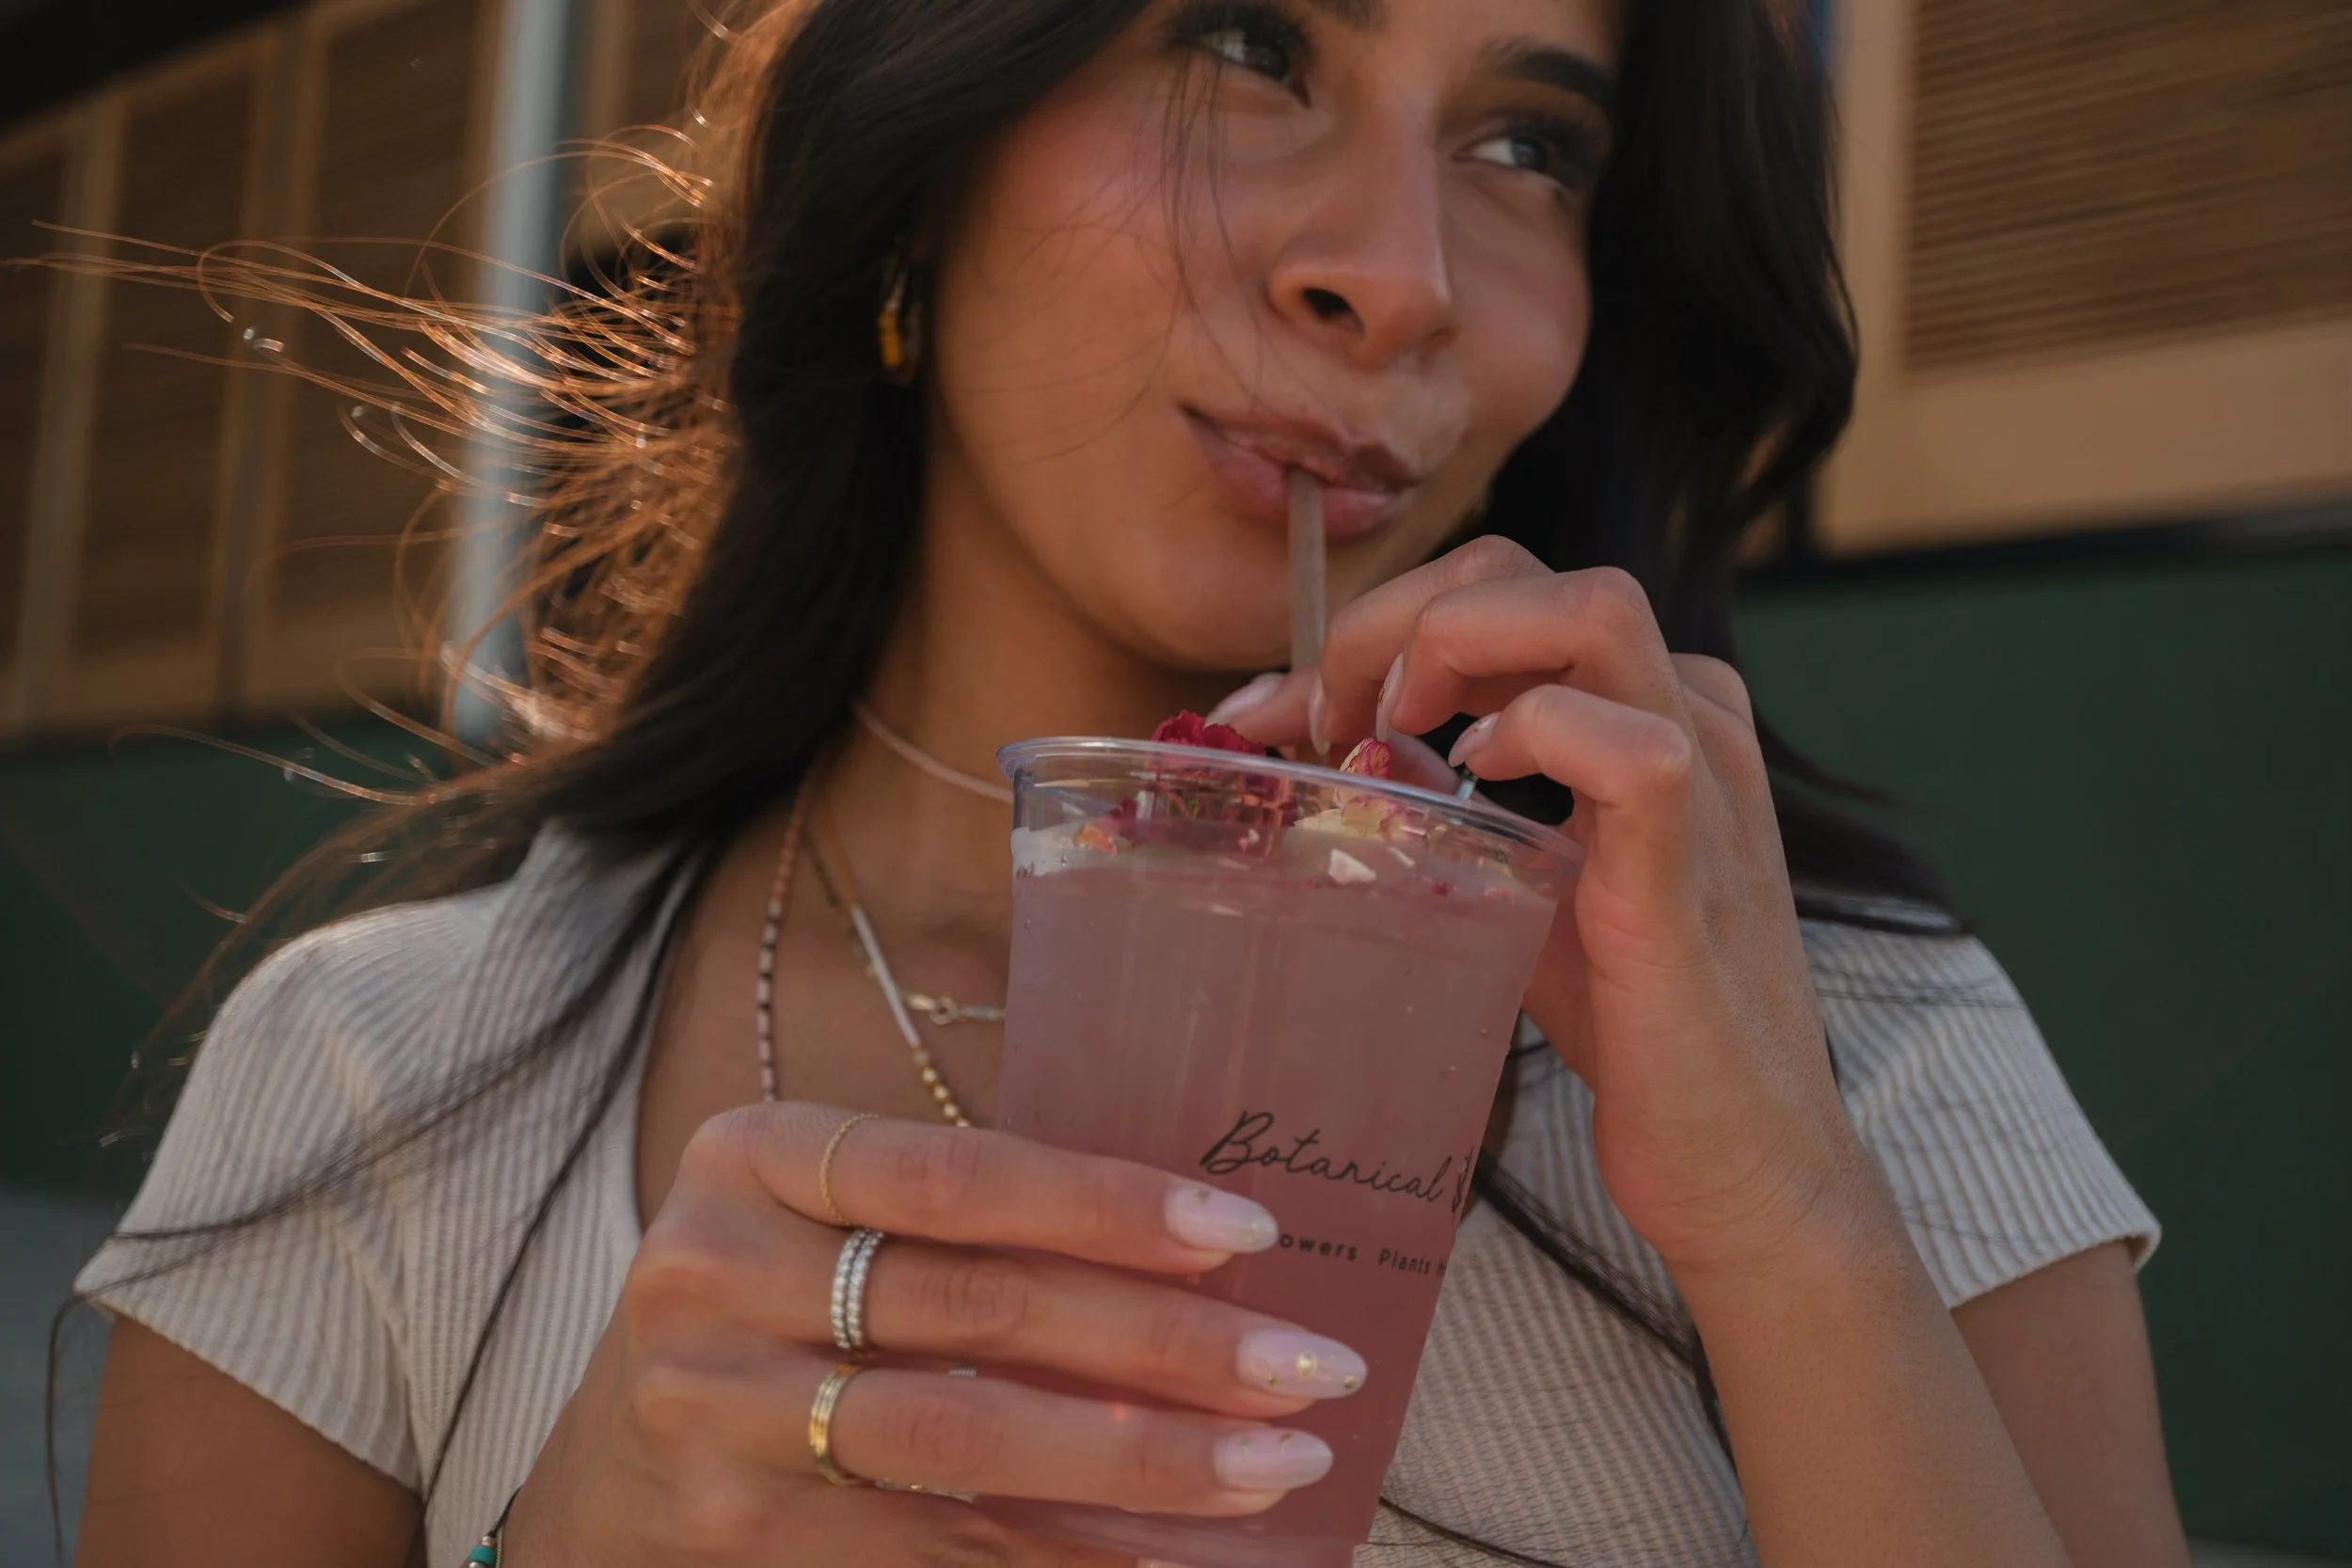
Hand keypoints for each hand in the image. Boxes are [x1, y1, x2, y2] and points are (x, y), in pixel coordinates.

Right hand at [508, 1103, 1362, 1565]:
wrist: (609, 1461)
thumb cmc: (773, 1296)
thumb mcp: (828, 1213)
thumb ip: (967, 1218)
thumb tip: (1205, 1254)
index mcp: (756, 1154)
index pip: (955, 1174)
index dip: (1106, 1202)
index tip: (1246, 1228)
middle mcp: (717, 1272)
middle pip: (977, 1309)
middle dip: (1164, 1341)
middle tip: (1305, 1366)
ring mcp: (716, 1412)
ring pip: (964, 1440)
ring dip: (1141, 1459)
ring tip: (1273, 1464)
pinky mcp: (740, 1531)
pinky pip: (937, 1542)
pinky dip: (1067, 1548)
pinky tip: (1168, 1547)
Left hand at [1216, 538, 1894, 1282]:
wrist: (1740, 1155)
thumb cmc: (1630, 1018)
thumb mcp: (1517, 881)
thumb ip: (1441, 807)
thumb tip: (1329, 749)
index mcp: (1649, 706)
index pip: (1503, 589)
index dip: (1376, 622)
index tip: (1277, 709)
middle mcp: (1691, 714)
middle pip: (1532, 571)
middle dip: (1393, 619)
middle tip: (1321, 719)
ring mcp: (1707, 779)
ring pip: (1592, 607)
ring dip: (1451, 646)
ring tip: (1387, 733)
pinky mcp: (1694, 867)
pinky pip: (1632, 745)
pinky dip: (1535, 735)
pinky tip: (1478, 783)